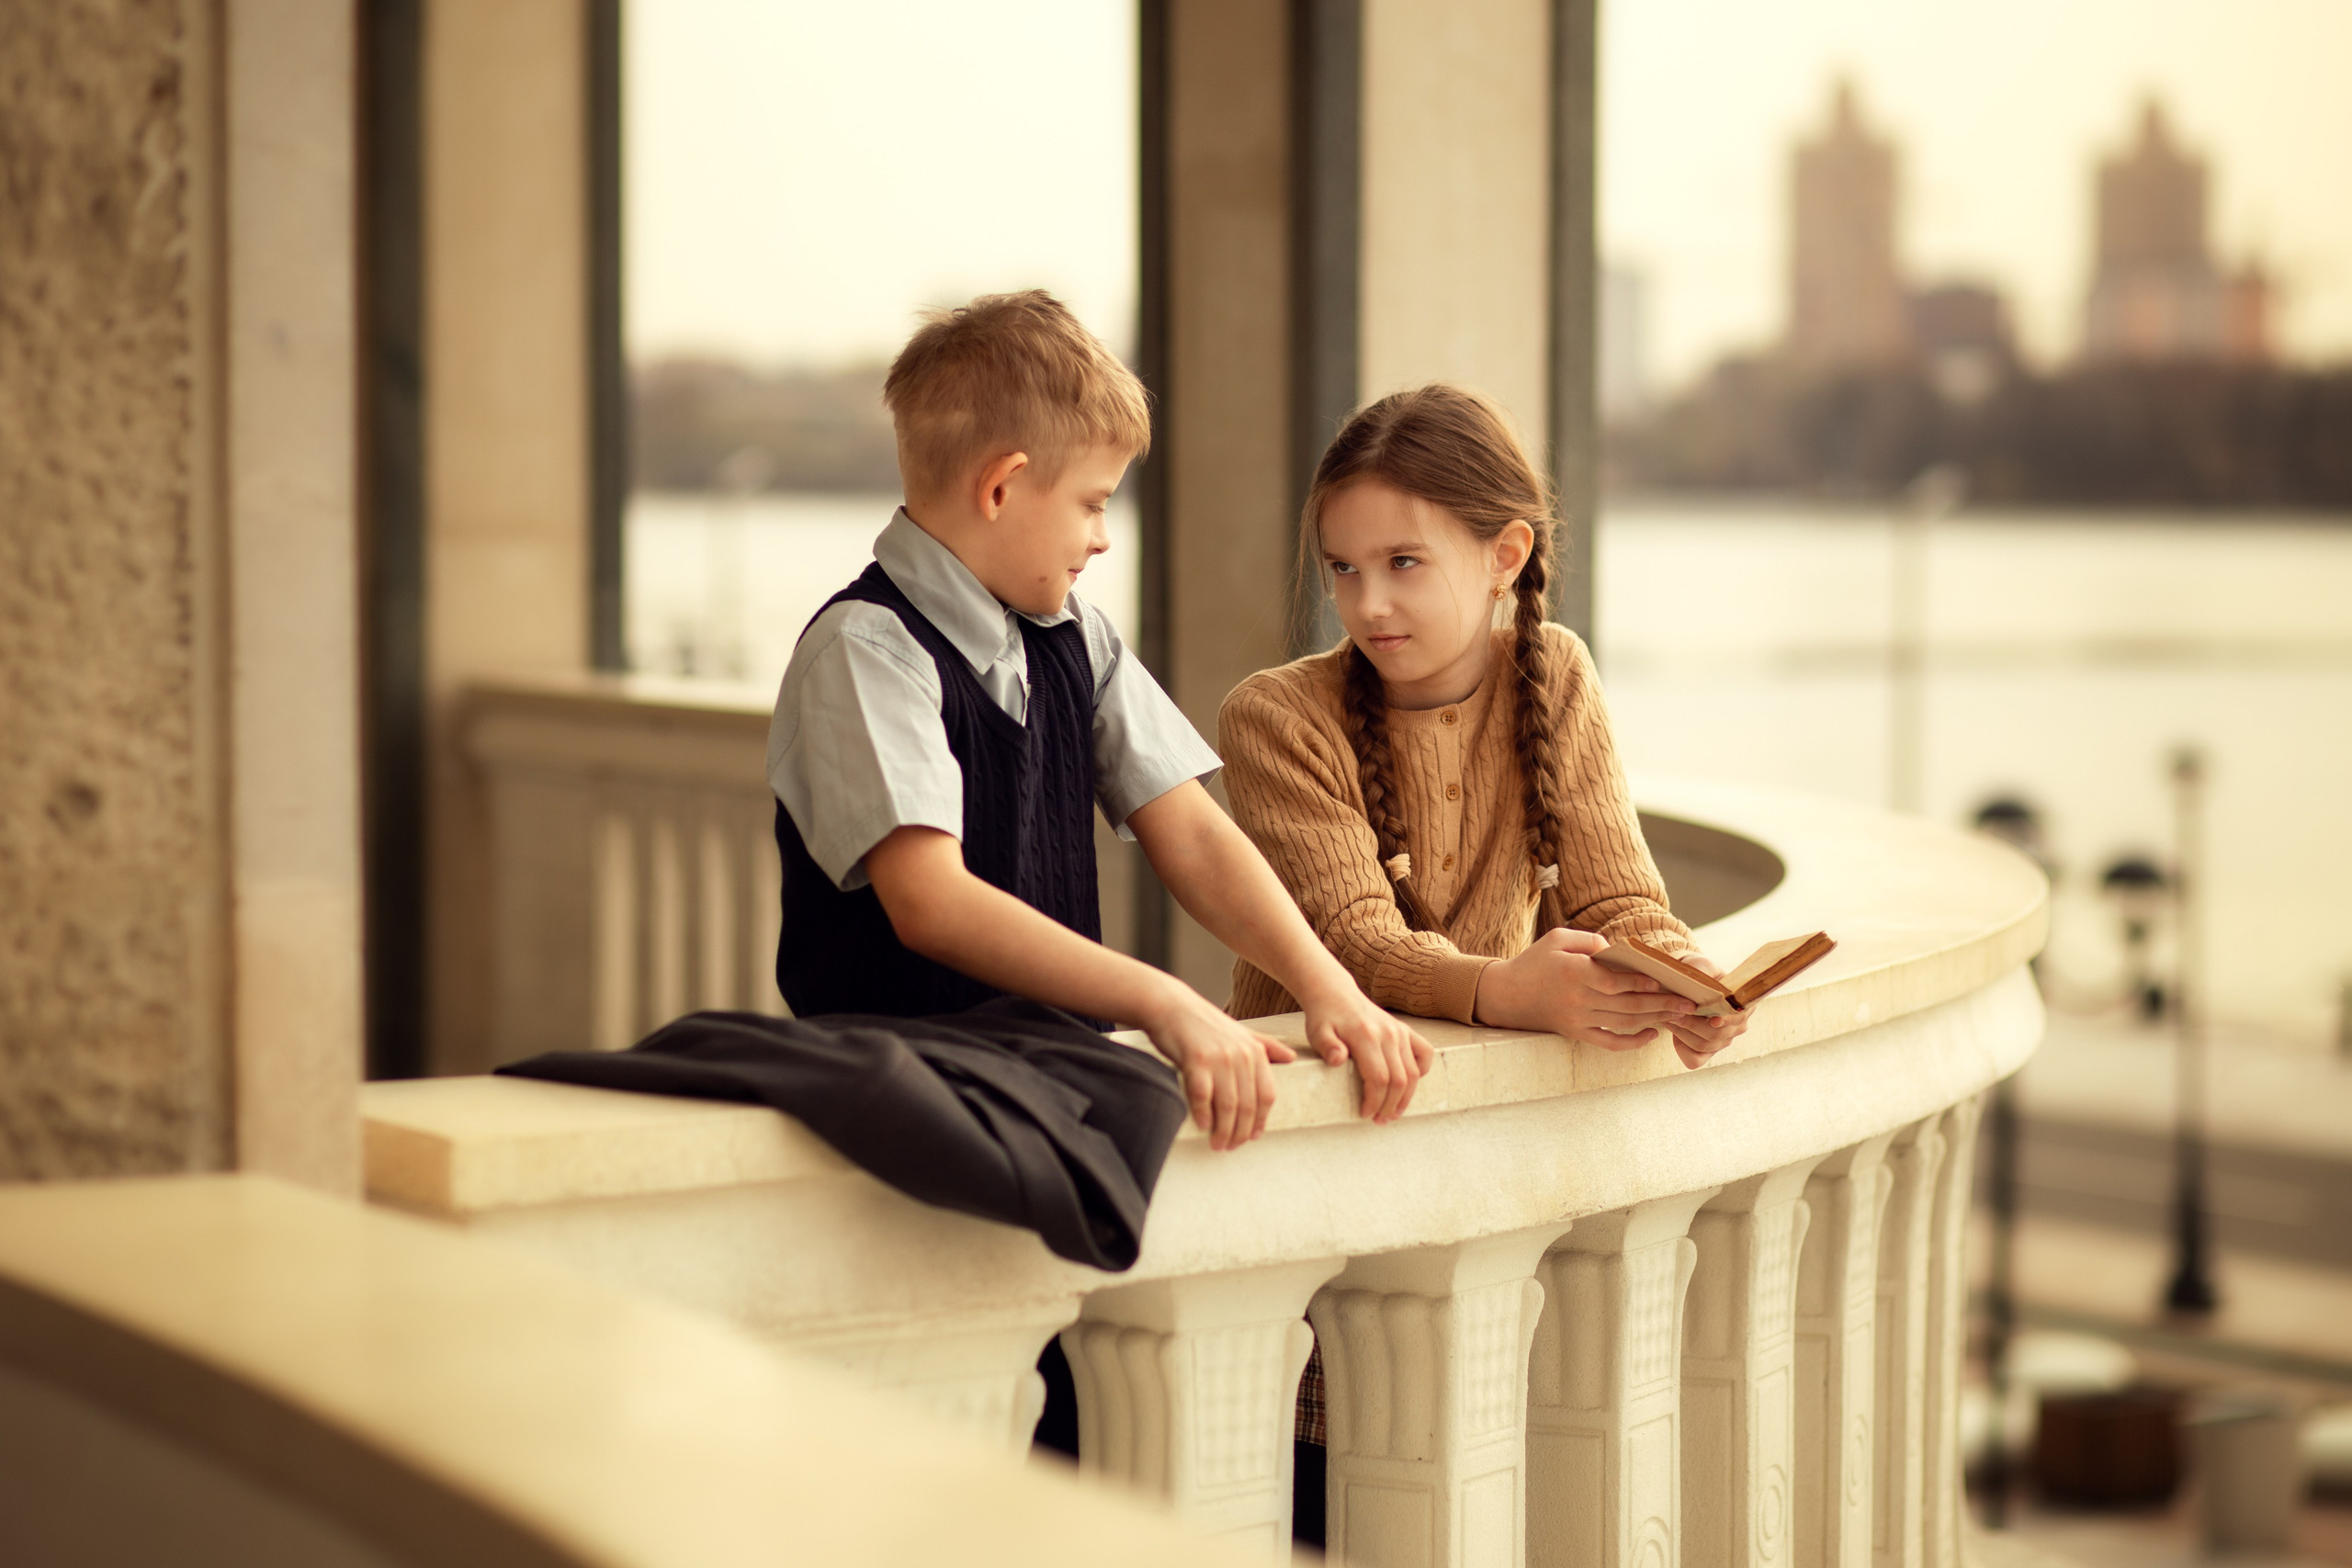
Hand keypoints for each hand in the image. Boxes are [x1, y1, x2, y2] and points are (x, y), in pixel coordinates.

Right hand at [1136, 981, 1296, 1150]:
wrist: (1170, 1006)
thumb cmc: (1204, 1023)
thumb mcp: (1241, 1032)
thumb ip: (1266, 1046)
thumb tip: (1292, 1058)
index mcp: (1255, 1051)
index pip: (1267, 1095)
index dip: (1261, 1121)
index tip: (1251, 1137)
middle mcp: (1241, 1055)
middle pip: (1248, 1105)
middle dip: (1240, 1132)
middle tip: (1230, 1147)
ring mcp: (1219, 1057)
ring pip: (1228, 1105)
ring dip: (1223, 1130)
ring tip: (1217, 1144)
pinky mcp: (1196, 1059)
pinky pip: (1203, 1095)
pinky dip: (1203, 1113)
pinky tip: (1203, 1126)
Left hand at [1294, 980, 1435, 1123]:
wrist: (1335, 994)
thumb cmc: (1325, 1018)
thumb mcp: (1317, 1032)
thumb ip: (1326, 1046)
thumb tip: (1337, 1060)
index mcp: (1366, 1036)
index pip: (1379, 1078)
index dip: (1374, 1101)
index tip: (1364, 1114)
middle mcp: (1388, 1034)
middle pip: (1399, 1080)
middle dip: (1390, 1105)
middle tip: (1379, 1120)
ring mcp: (1399, 1031)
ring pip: (1413, 1072)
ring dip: (1405, 1097)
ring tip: (1393, 1113)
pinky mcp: (1405, 1030)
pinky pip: (1424, 1053)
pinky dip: (1420, 1072)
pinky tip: (1407, 1086)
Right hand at [1472, 927, 1695, 1048]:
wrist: (1507, 995)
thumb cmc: (1534, 962)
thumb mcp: (1557, 939)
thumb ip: (1589, 940)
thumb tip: (1619, 950)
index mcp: (1573, 973)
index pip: (1612, 982)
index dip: (1638, 983)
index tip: (1662, 981)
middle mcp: (1577, 1000)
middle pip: (1626, 1005)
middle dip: (1660, 1004)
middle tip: (1687, 1003)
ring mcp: (1578, 1021)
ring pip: (1624, 1023)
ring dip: (1654, 1020)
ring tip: (1679, 1015)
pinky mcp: (1577, 1034)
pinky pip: (1610, 1043)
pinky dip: (1633, 1042)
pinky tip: (1652, 1033)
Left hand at [1662, 954, 1750, 1069]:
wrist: (1686, 983)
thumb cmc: (1697, 973)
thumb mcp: (1701, 965)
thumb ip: (1703, 970)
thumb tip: (1701, 978)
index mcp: (1743, 1006)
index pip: (1737, 1018)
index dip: (1726, 1021)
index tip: (1714, 1020)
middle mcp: (1738, 1026)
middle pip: (1717, 1035)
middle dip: (1691, 1023)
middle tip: (1672, 1011)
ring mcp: (1723, 1041)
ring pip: (1703, 1045)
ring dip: (1682, 1032)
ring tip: (1666, 1017)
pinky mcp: (1706, 1052)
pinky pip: (1694, 1059)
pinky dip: (1681, 1047)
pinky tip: (1673, 1030)